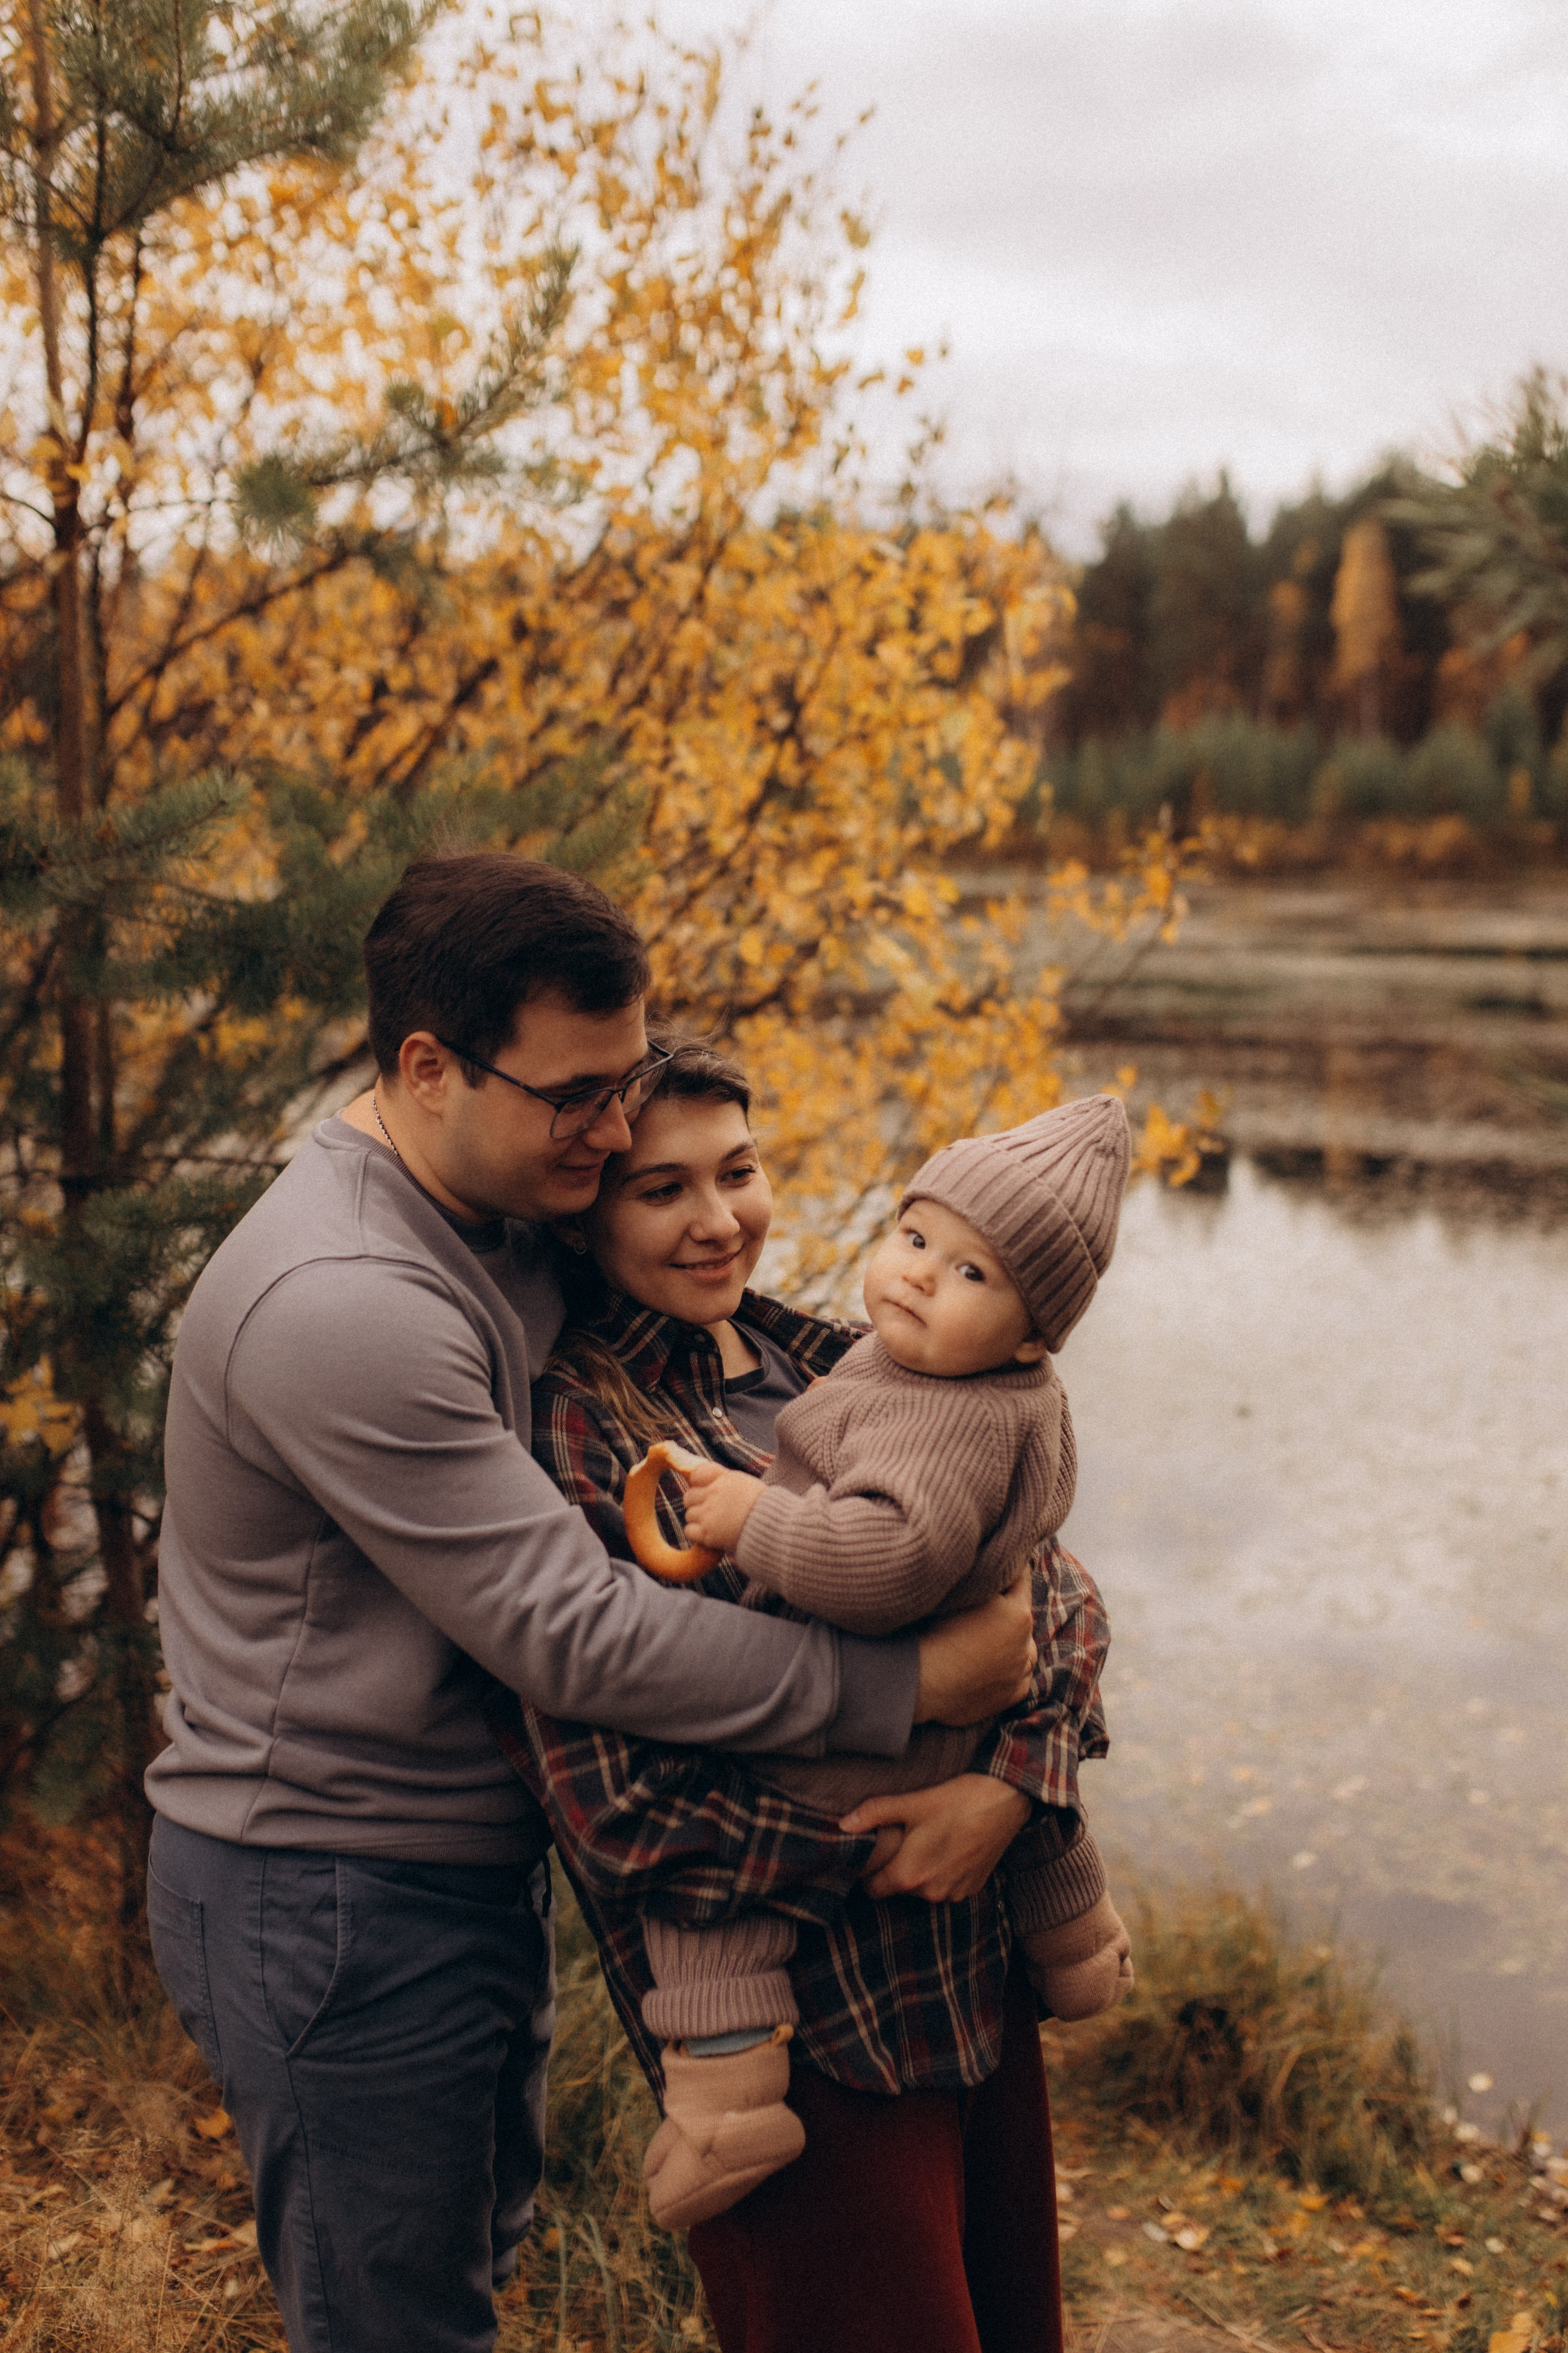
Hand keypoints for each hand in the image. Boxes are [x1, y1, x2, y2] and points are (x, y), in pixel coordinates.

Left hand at [680, 1461, 763, 1552]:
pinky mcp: (708, 1533)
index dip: (698, 1483)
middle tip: (710, 1511)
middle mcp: (713, 1493)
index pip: (696, 1474)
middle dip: (697, 1503)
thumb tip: (705, 1479)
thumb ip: (724, 1479)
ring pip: (689, 1514)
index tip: (705, 1491)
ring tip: (714, 1524)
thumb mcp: (745, 1483)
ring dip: (698, 1519)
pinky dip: (696, 1533)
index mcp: (723, 1479)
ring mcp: (709, 1513)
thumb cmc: (764, 1507)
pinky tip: (709, 1534)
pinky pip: (689, 1530)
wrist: (773, 1527)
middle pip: (689, 1496)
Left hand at [840, 1776, 1030, 1902]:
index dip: (867, 1874)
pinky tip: (948, 1848)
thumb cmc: (955, 1801)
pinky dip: (943, 1873)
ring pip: (923, 1888)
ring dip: (920, 1872)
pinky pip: (946, 1886)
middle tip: (900, 1841)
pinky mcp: (972, 1888)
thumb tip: (843, 1824)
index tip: (870, 1856)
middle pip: (898, 1888)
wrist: (1004, 1802)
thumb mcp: (911, 1803)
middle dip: (895, 1869)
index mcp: (909, 1877)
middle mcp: (930, 1894)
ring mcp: (953, 1894)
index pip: (872, 1890)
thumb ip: (874, 1814)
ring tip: (926, 1841)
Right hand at [912, 1575, 1036, 1725]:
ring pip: (1021, 1646)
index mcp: (1018, 1614)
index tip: (993, 1562)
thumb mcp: (958, 1593)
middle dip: (1005, 1606)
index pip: (1020, 1577)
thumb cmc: (931, 1632)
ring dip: (1008, 1640)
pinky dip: (1005, 1668)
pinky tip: (980, 1664)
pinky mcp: (1012, 1695)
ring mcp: (1020, 1672)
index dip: (1005, 1567)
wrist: (918, 1681)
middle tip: (980, 1604)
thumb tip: (988, 1563)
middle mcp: (1026, 1644)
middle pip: (1020, 1613)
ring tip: (979, 1639)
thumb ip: (982, 1579)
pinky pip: (1016, 1674)